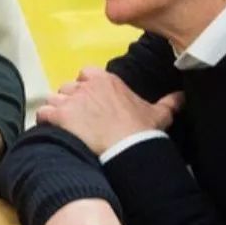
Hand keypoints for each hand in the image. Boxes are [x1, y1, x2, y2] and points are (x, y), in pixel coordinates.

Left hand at [38, 67, 182, 155]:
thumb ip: (169, 103)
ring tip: (63, 127)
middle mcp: (85, 86)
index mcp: (106, 80)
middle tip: (77, 118)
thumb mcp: (159, 115)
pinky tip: (51, 131)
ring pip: (54, 99)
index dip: (85, 89)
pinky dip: (44, 121)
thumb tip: (182, 97)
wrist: (127, 149)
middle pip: (68, 88)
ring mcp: (70, 100)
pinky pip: (43, 113)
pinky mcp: (59, 116)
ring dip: (56, 111)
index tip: (90, 103)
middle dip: (70, 101)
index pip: (86, 75)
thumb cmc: (141, 131)